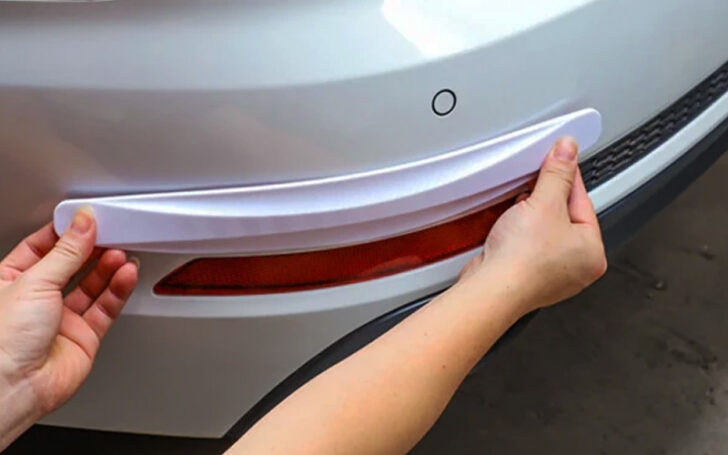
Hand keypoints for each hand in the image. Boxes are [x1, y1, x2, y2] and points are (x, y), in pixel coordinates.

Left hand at [0, 208, 137, 421]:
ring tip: (121, 253)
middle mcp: (36, 301)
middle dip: (92, 249)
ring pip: (92, 286)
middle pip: (71, 266)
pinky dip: (118, 290)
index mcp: (10, 281)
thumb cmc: (1, 342)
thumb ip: (66, 252)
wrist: (14, 387)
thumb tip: (82, 224)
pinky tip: (126, 274)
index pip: (42, 247)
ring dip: (109, 268)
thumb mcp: (34, 281)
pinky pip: (105, 308)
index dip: (66, 233)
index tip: (86, 219)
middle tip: (111, 233)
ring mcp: (61, 320)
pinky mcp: (84, 337)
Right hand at [459, 137, 606, 314]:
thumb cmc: (522, 260)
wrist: (491, 289)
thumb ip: (557, 174)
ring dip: (529, 216)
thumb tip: (567, 151)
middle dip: (544, 199)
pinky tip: (509, 229)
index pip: (583, 201)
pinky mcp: (528, 278)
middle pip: (563, 217)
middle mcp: (577, 268)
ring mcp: (552, 276)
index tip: (556, 159)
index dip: (566, 177)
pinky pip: (527, 246)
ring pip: (543, 232)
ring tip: (517, 211)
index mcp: (593, 252)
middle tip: (531, 188)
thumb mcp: (544, 203)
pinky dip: (518, 235)